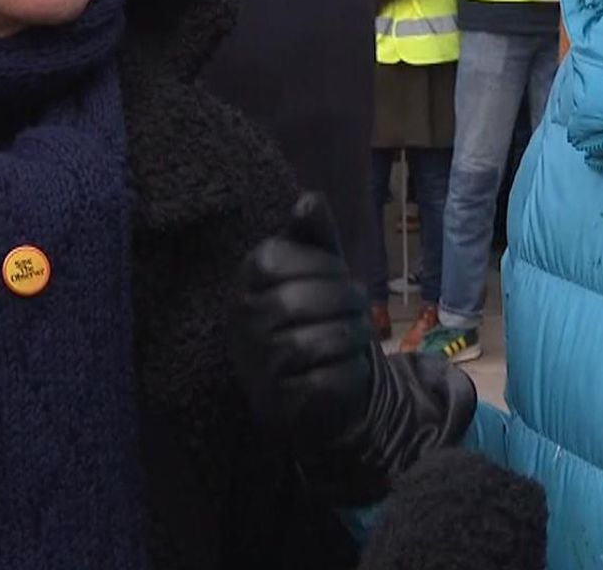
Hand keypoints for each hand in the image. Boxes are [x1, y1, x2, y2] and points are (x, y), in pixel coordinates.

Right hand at [232, 193, 374, 450]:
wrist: (319, 386)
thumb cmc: (318, 314)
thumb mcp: (320, 269)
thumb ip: (315, 234)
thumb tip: (308, 199)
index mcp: (245, 285)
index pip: (274, 260)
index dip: (319, 263)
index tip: (342, 272)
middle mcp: (240, 325)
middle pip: (293, 301)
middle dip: (341, 298)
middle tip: (362, 303)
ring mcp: (255, 367)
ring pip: (307, 343)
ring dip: (349, 334)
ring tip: (362, 330)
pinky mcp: (278, 403)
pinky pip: (319, 382)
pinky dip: (347, 370)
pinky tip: (352, 363)